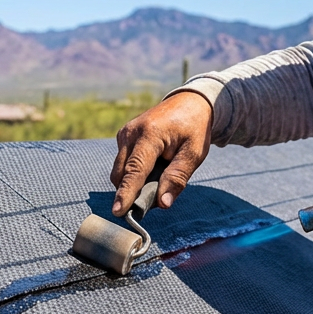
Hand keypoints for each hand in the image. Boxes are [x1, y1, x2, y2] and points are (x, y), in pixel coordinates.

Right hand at [111, 91, 212, 215]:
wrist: (189, 102)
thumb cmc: (194, 128)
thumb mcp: (194, 153)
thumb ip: (178, 178)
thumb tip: (163, 204)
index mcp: (150, 134)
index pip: (135, 169)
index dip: (126, 193)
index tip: (118, 211)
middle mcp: (131, 132)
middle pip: (122, 173)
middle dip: (131, 192)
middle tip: (155, 198)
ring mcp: (124, 133)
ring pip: (120, 170)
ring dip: (133, 182)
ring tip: (159, 177)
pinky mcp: (123, 136)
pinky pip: (123, 163)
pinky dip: (134, 172)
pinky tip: (153, 167)